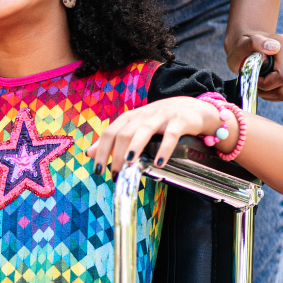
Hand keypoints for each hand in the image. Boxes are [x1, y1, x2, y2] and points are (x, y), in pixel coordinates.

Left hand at [87, 97, 223, 173]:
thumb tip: (89, 153)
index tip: (98, 169)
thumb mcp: (135, 127)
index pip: (110, 133)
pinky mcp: (180, 121)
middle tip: (115, 174)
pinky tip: (159, 163)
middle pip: (124, 133)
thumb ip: (113, 139)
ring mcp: (162, 116)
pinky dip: (164, 149)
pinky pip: (171, 135)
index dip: (102, 150)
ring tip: (129, 163)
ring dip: (135, 147)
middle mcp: (143, 115)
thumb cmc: (160, 121)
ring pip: (144, 130)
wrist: (193, 108)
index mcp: (130, 118)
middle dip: (116, 154)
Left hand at [226, 31, 282, 101]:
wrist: (249, 44)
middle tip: (257, 82)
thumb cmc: (242, 48)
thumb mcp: (241, 46)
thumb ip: (254, 44)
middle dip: (270, 91)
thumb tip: (273, 47)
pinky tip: (271, 83)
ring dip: (275, 93)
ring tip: (263, 82)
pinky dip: (281, 92)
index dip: (266, 84)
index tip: (254, 79)